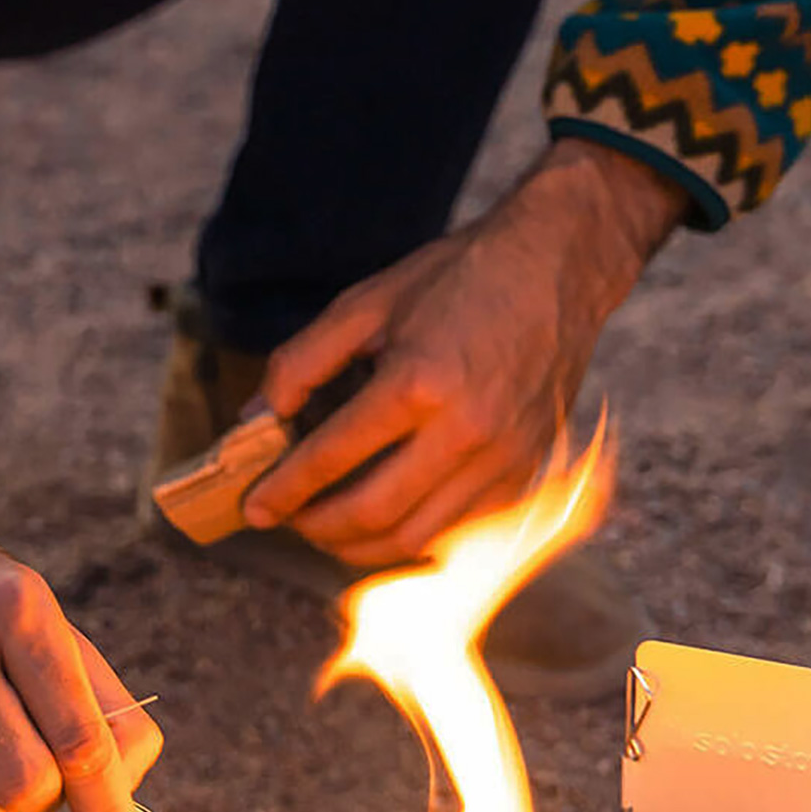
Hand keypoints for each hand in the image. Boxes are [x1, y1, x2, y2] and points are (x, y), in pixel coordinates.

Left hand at [241, 139, 686, 566]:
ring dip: (357, 545)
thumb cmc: (457, 278)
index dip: (284, 488)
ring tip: (325, 526)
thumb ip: (301, 362)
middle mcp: (466, 430)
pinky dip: (406, 536)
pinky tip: (378, 519)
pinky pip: (454, 530)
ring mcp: (502, 458)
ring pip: (415, 537)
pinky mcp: (523, 472)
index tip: (252, 506)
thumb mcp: (366, 303)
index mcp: (420, 381)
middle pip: (372, 513)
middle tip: (285, 519)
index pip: (332, 456)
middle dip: (315, 527)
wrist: (558, 266)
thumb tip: (252, 418)